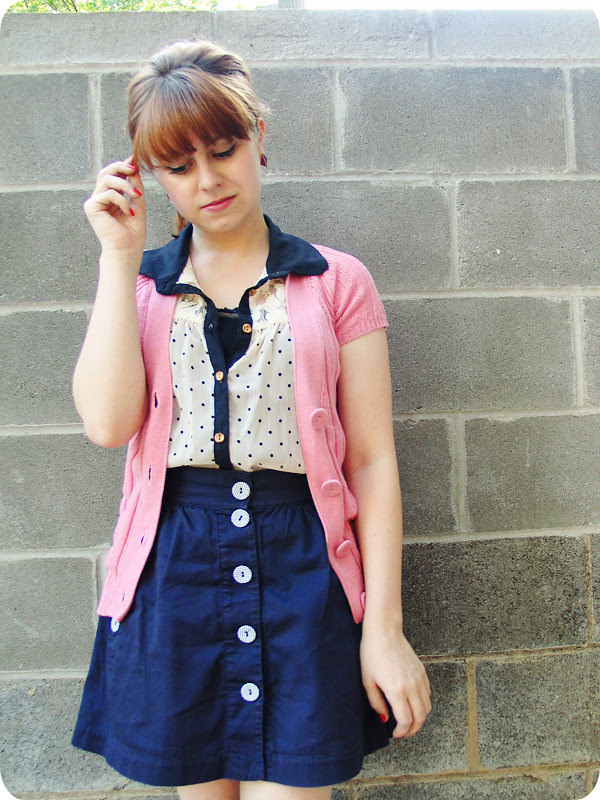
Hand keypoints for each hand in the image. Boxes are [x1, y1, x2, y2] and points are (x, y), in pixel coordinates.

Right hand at [84, 159, 145, 257]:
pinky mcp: (91, 207)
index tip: (134, 160)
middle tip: (134, 168)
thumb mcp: (138, 204)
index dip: (122, 166)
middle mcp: (99, 198)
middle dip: (120, 167)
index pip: (113, 176)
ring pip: (107, 180)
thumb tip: (134, 168)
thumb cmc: (133, 233)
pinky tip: (129, 212)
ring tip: (136, 197)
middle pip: (105, 172)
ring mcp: (94, 202)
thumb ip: (135, 187)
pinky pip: (108, 193)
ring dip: (125, 185)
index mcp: (110, 198)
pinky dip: (122, 200)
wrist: (127, 250)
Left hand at [360, 622, 430, 738]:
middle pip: (420, 717)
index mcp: (396, 690)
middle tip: (403, 732)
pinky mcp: (422, 671)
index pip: (406, 720)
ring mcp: (419, 678)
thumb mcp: (368, 680)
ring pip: (427, 707)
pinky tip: (412, 703)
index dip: (402, 732)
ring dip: (419, 718)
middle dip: (412, 730)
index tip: (395, 734)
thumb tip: (384, 718)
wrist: (384, 631)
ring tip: (408, 720)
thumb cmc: (372, 653)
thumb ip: (376, 702)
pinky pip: (428, 694)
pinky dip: (423, 704)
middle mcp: (411, 686)